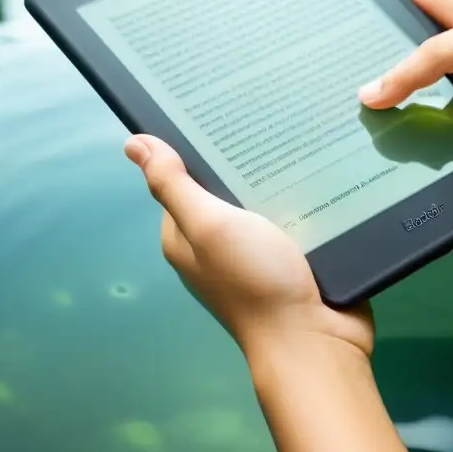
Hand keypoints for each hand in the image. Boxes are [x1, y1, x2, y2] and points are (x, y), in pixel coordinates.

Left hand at [123, 135, 374, 358]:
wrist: (315, 339)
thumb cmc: (255, 282)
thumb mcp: (208, 226)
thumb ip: (173, 185)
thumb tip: (134, 143)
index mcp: (185, 237)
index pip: (182, 178)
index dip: (197, 147)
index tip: (221, 112)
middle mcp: (215, 245)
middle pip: (224, 186)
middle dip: (243, 159)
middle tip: (269, 119)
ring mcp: (254, 254)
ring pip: (263, 199)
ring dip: (280, 177)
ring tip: (299, 140)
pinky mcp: (290, 258)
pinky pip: (294, 217)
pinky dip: (303, 199)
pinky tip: (318, 175)